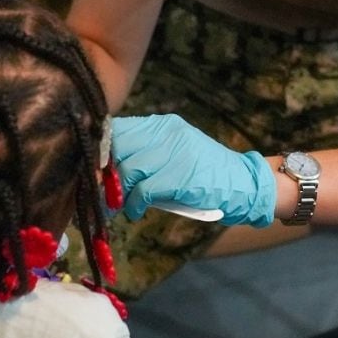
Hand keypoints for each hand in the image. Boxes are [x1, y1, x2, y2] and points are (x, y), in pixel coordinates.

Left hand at [109, 115, 275, 226]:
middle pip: (119, 147)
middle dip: (105, 171)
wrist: (243, 185)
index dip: (101, 150)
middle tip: (102, 190)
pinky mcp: (181, 176)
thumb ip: (144, 154)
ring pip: (129, 168)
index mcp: (163, 125)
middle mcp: (167, 133)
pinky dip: (134, 204)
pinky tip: (135, 211)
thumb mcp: (174, 154)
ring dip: (120, 192)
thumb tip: (105, 170)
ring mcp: (175, 153)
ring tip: (120, 204)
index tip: (93, 169)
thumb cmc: (204, 174)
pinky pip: (143, 190)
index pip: (119, 129)